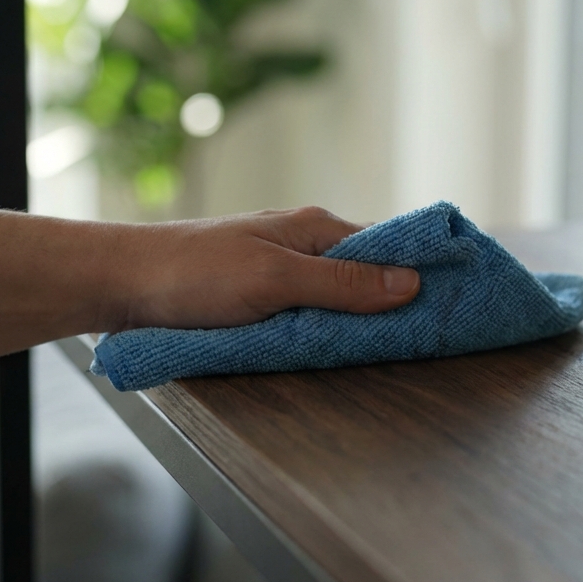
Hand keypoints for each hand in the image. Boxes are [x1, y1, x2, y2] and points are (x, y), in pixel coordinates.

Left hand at [109, 206, 420, 331]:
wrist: (121, 286)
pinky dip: (333, 332)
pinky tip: (345, 352)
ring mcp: (282, 275)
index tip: (460, 298)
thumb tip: (411, 282)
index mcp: (315, 229)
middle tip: (441, 335)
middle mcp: (304, 247)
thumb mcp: (276, 280)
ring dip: (365, 323)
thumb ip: (342, 283)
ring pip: (341, 300)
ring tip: (404, 349)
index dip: (423, 271)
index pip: (389, 247)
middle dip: (400, 303)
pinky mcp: (261, 302)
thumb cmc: (194, 274)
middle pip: (369, 276)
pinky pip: (312, 317)